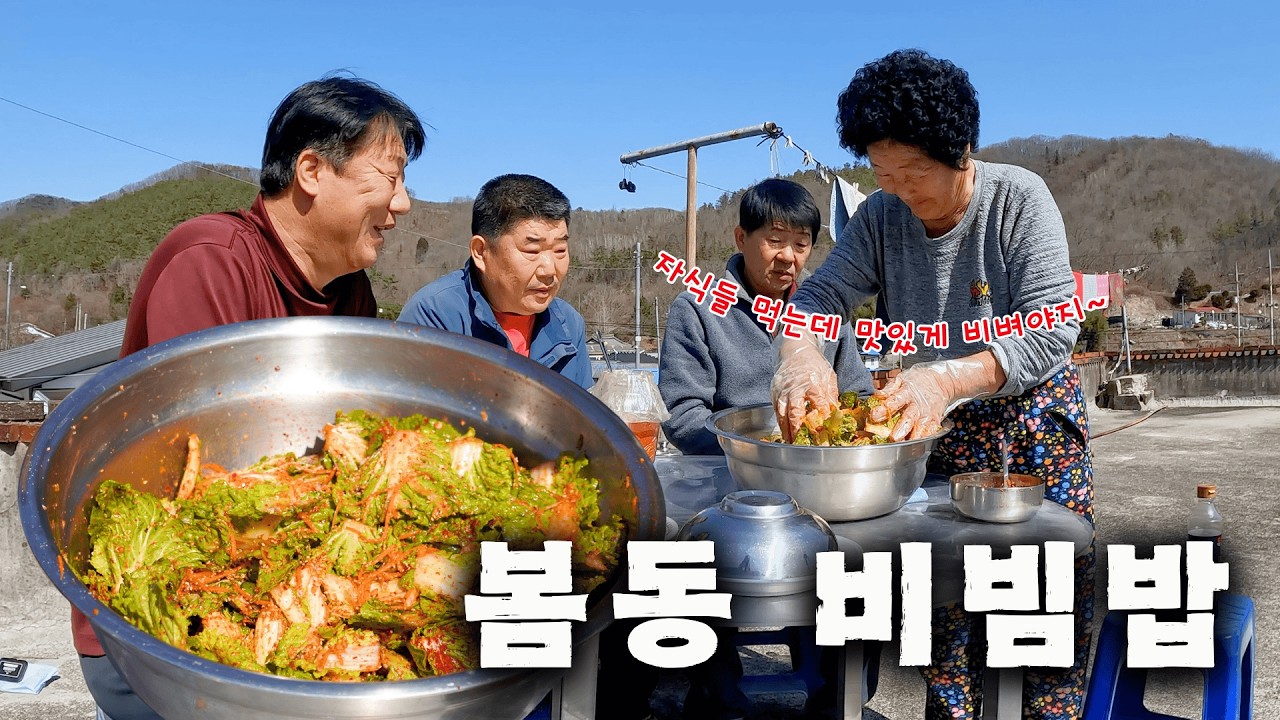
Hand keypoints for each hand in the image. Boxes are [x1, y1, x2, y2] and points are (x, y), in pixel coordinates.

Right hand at [771, 333, 837, 441]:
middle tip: (803, 443)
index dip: (821, 418)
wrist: (795, 349)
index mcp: (812, 382)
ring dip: (787, 430)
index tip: (825, 431)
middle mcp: (795, 388)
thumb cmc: (813, 363)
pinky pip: (776, 411)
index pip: (818, 403)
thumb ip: (831, 395)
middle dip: (798, 429)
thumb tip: (837, 413)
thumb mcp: (828, 376)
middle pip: (796, 411)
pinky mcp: (775, 392)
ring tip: (792, 443)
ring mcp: (783, 391)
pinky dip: (780, 423)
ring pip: (782, 414)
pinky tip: (785, 433)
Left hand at [872, 355, 997, 440]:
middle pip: (909, 417)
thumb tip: (877, 396)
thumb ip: (889, 388)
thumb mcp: (902, 378)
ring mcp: (927, 414)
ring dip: (914, 437)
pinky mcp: (935, 420)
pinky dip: (925, 438)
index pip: (895, 400)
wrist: (942, 381)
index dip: (885, 408)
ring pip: (921, 427)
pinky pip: (931, 431)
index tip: (874, 415)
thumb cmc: (918, 380)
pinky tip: (918, 445)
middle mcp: (917, 404)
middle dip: (902, 428)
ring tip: (905, 445)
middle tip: (894, 437)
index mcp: (907, 392)